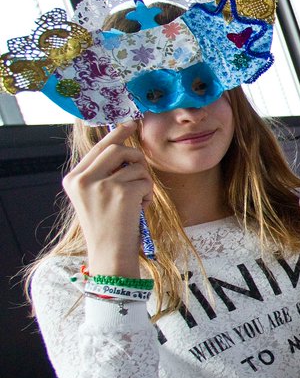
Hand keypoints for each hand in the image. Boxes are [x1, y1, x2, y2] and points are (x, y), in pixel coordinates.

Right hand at [62, 121, 152, 276]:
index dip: (117, 133)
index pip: (98, 147)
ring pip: (135, 165)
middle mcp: (83, 179)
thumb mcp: (94, 196)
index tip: (132, 123)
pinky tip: (139, 208)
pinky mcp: (121, 192)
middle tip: (141, 172)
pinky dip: (148, 193)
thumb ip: (102, 173)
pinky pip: (145, 180)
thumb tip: (122, 146)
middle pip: (117, 149)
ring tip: (137, 199)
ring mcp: (101, 185)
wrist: (109, 253)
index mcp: (73, 179)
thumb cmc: (107, 226)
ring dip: (143, 180)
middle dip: (136, 157)